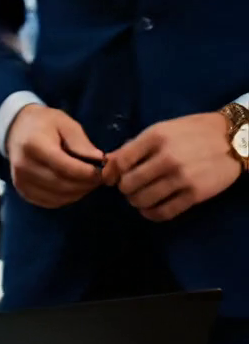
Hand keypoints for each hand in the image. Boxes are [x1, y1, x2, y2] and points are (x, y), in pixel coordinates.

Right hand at [6, 104, 105, 208]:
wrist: (17, 129)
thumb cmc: (44, 123)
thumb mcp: (65, 123)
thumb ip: (81, 143)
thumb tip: (99, 161)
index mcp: (34, 145)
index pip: (65, 167)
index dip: (87, 173)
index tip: (102, 171)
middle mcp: (24, 166)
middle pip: (62, 185)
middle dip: (85, 184)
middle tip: (98, 178)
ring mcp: (21, 181)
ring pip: (58, 197)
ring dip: (78, 193)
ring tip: (87, 182)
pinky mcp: (22, 191)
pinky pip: (50, 202)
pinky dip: (66, 198)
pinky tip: (73, 187)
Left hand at [103, 113, 239, 221]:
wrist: (232, 139)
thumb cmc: (194, 131)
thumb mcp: (163, 128)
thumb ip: (137, 144)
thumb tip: (111, 161)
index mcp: (156, 137)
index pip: (121, 162)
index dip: (111, 173)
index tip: (110, 178)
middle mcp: (166, 158)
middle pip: (128, 184)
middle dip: (124, 188)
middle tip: (129, 187)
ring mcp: (181, 178)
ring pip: (143, 200)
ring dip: (136, 202)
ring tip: (139, 198)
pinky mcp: (194, 195)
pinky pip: (163, 212)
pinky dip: (151, 214)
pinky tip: (150, 209)